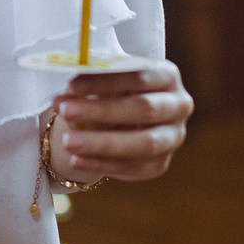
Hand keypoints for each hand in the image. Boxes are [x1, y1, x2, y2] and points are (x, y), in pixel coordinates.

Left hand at [51, 60, 192, 182]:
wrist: (126, 118)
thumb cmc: (114, 90)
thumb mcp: (106, 80)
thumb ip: (93, 82)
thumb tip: (68, 92)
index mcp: (167, 75)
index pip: (139, 76)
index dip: (105, 81)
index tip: (71, 85)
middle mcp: (178, 106)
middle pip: (144, 108)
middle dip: (101, 110)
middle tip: (65, 110)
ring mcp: (173, 137)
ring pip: (143, 143)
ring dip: (102, 143)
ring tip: (68, 142)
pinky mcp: (161, 164)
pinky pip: (133, 168)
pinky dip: (101, 164)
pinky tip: (75, 160)